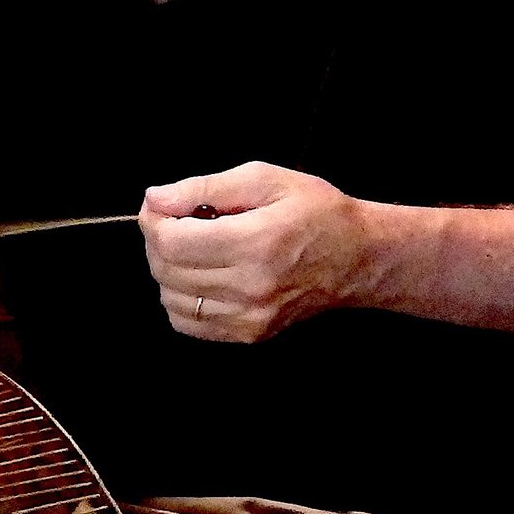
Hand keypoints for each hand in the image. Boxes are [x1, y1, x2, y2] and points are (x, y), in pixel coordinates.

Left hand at [140, 162, 368, 342]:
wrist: (359, 258)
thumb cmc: (316, 212)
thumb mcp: (265, 179)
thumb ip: (205, 187)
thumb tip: (155, 198)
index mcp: (257, 243)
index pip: (172, 242)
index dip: (154, 220)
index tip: (161, 206)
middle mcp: (251, 286)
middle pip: (166, 269)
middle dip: (157, 240)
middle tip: (175, 221)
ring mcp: (250, 317)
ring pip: (170, 297)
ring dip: (167, 269)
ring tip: (192, 247)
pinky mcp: (250, 334)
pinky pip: (187, 323)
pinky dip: (180, 298)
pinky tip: (200, 275)